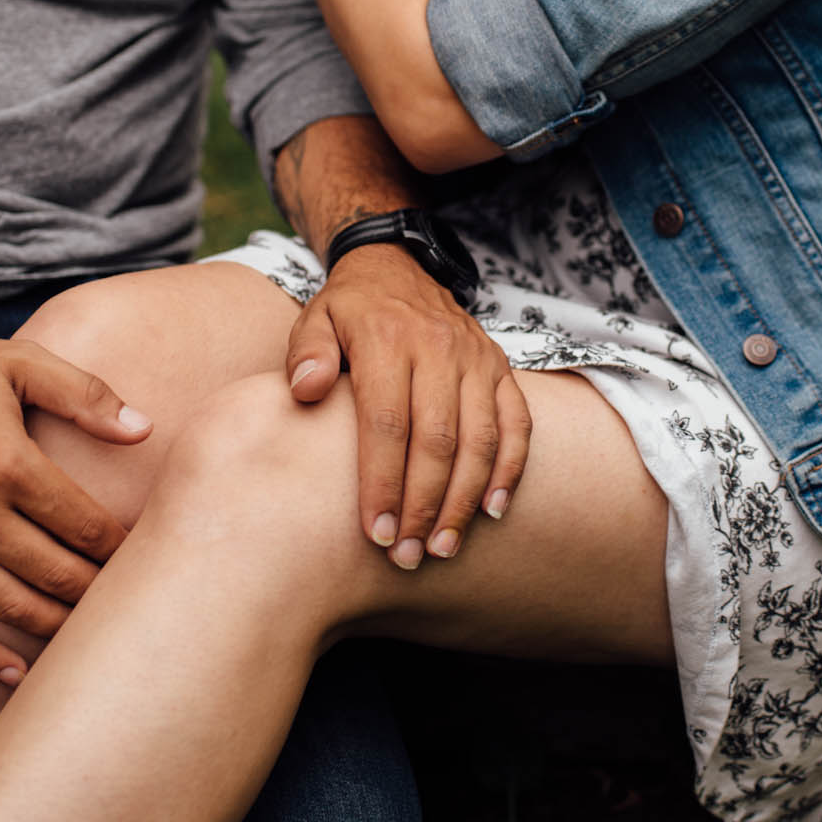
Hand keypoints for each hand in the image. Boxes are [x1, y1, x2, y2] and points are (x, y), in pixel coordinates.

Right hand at [0, 316, 149, 681]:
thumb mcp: (24, 366)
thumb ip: (87, 397)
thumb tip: (144, 429)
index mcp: (8, 463)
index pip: (82, 524)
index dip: (120, 546)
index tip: (145, 555)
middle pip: (54, 572)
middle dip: (97, 590)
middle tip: (128, 599)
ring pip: (8, 605)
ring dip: (55, 626)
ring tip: (89, 632)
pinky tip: (14, 672)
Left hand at [286, 244, 530, 568]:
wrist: (396, 266)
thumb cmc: (348, 310)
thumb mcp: (315, 318)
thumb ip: (307, 354)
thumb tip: (306, 391)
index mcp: (387, 339)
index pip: (387, 422)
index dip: (383, 482)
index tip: (376, 532)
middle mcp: (439, 347)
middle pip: (437, 439)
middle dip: (423, 504)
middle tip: (408, 555)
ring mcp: (476, 358)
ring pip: (480, 438)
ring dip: (464, 499)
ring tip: (444, 546)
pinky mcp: (500, 367)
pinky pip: (516, 423)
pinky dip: (510, 469)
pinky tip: (493, 510)